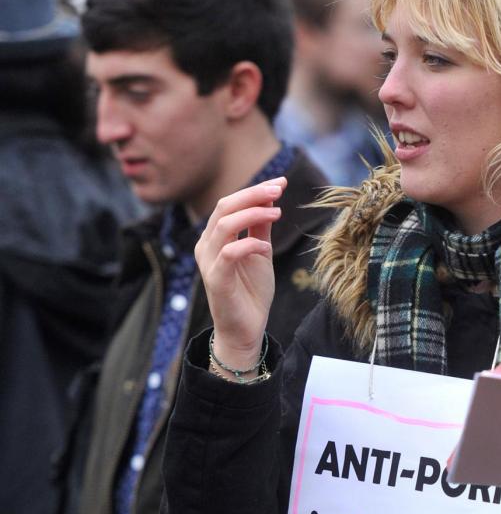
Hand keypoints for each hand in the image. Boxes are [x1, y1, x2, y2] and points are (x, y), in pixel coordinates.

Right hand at [195, 176, 286, 368]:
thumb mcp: (260, 252)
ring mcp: (209, 262)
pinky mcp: (216, 280)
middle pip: (224, 207)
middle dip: (253, 194)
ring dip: (253, 214)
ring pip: (224, 225)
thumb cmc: (251, 291)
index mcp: (215, 237)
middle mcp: (206, 246)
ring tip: (277, 214)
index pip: (230, 203)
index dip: (254, 190)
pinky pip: (229, 253)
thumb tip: (269, 198)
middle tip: (278, 189)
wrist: (246, 329)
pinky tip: (267, 248)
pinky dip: (250, 245)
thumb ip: (260, 228)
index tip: (280, 183)